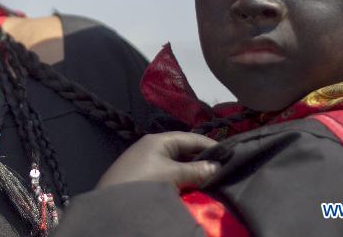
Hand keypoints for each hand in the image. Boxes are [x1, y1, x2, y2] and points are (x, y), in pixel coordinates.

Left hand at [96, 132, 219, 188]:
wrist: (112, 204)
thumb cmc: (143, 181)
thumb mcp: (173, 175)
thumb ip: (197, 170)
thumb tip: (218, 167)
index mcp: (158, 140)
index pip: (191, 138)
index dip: (211, 146)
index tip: (230, 155)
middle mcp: (152, 147)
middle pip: (184, 151)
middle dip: (202, 161)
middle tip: (223, 171)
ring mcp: (146, 163)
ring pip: (177, 165)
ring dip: (192, 173)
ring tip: (212, 181)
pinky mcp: (142, 178)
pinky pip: (168, 175)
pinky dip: (181, 181)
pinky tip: (192, 189)